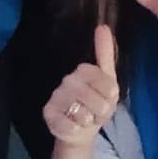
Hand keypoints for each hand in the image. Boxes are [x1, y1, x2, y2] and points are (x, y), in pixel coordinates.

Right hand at [43, 25, 120, 148]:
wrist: (81, 132)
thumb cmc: (96, 103)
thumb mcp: (107, 82)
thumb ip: (106, 55)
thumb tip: (102, 26)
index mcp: (82, 71)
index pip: (100, 77)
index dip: (108, 92)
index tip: (109, 98)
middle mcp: (66, 81)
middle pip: (91, 96)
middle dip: (100, 109)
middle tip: (98, 112)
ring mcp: (55, 98)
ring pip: (81, 112)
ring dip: (89, 121)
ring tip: (86, 120)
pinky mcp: (48, 115)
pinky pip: (68, 125)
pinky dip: (76, 129)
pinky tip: (75, 127)